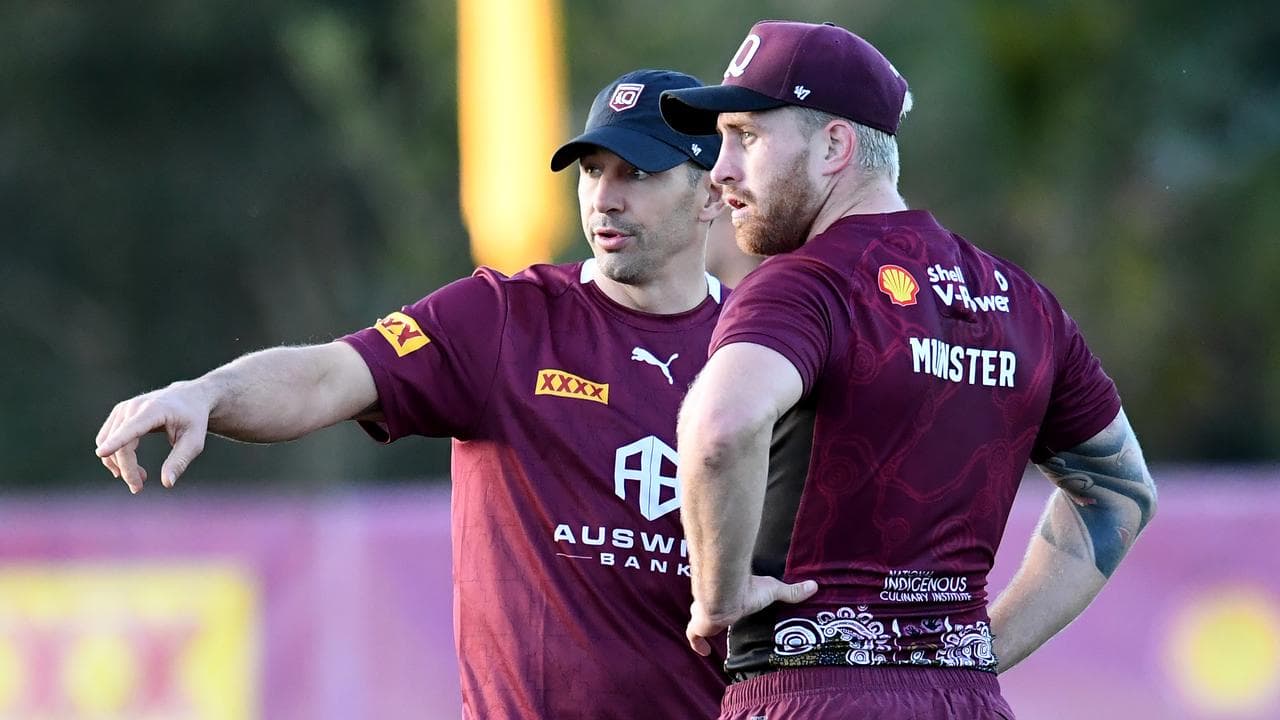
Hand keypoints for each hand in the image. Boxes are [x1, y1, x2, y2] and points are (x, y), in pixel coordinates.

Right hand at [94, 381, 211, 493]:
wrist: (188, 398)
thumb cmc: (193, 420)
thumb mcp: (194, 441)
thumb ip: (180, 461)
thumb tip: (167, 483)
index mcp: (154, 410)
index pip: (131, 428)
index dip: (116, 442)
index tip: (102, 453)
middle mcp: (133, 407)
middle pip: (120, 444)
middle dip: (127, 470)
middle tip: (138, 488)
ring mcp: (123, 409)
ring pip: (107, 443)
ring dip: (120, 465)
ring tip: (141, 478)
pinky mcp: (118, 414)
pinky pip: (106, 439)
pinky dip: (115, 456)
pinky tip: (130, 467)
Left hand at [687, 575, 817, 655]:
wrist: (725, 593)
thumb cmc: (748, 588)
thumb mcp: (773, 590)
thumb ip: (791, 591)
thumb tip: (814, 586)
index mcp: (729, 592)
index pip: (725, 596)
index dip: (726, 601)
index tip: (731, 608)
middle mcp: (713, 600)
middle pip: (708, 605)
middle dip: (712, 611)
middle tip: (722, 620)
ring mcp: (703, 613)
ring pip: (698, 618)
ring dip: (704, 625)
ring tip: (712, 636)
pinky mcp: (699, 626)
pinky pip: (693, 636)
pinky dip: (697, 644)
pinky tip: (704, 652)